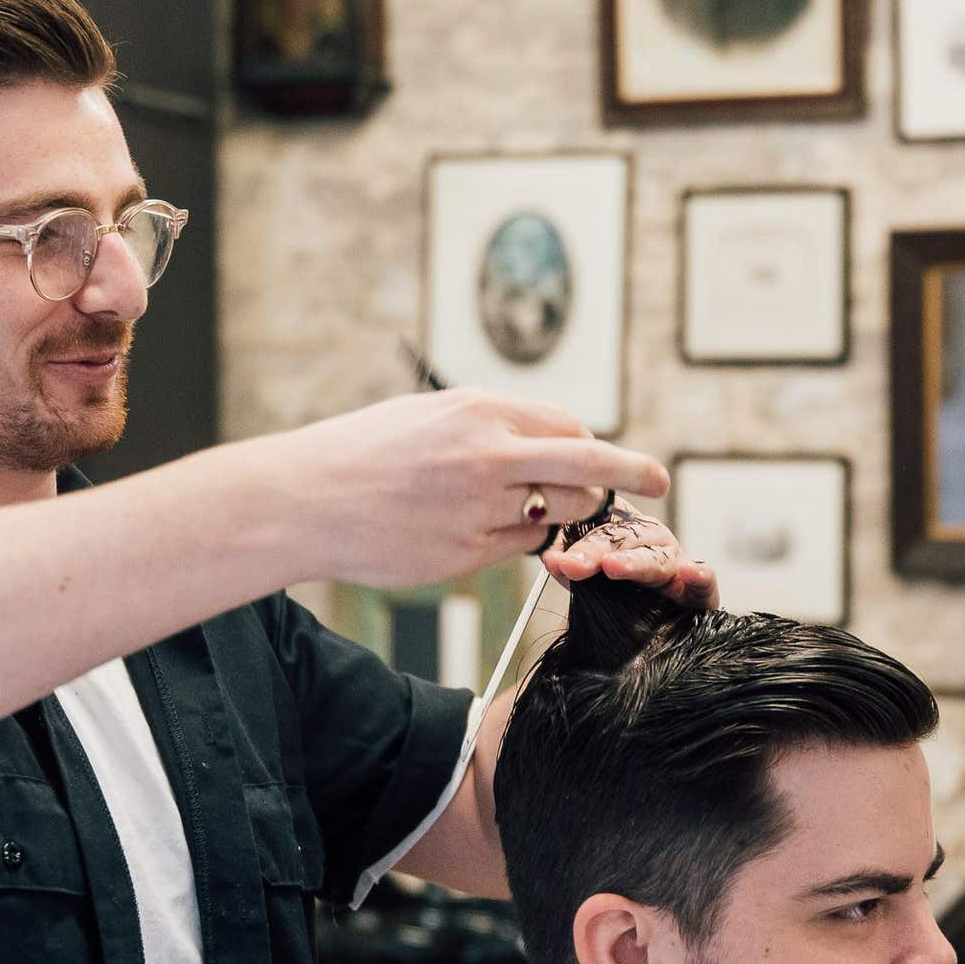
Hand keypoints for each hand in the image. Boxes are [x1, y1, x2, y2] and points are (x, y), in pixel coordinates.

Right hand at [276, 390, 668, 589]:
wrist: (305, 499)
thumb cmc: (363, 453)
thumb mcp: (429, 415)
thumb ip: (488, 426)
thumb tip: (545, 439)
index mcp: (480, 411)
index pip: (568, 428)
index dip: (591, 447)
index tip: (606, 459)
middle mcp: (488, 455)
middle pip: (587, 467)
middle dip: (630, 474)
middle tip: (660, 480)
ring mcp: (480, 507)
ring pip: (556, 514)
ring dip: (560, 514)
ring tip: (532, 510)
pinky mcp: (467, 552)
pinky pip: (519, 545)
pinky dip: (517, 539)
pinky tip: (480, 530)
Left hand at [541, 503, 717, 607]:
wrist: (645, 642)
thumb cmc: (616, 601)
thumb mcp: (586, 581)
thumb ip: (569, 569)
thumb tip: (550, 559)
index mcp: (622, 531)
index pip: (599, 520)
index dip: (576, 533)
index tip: (554, 555)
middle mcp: (650, 541)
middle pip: (623, 538)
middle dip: (594, 551)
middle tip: (573, 565)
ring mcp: (676, 564)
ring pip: (655, 558)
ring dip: (633, 562)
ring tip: (613, 567)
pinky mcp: (700, 593)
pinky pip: (705, 582)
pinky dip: (701, 576)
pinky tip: (692, 571)